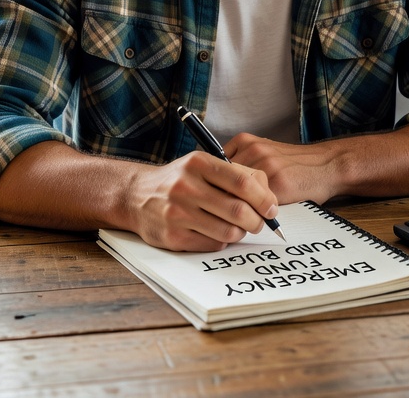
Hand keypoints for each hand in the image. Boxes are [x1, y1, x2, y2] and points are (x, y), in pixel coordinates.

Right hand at [129, 150, 280, 251]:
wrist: (135, 195)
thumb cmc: (180, 179)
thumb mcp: (203, 165)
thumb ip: (236, 174)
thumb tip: (269, 195)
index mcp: (199, 163)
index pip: (242, 181)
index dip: (264, 197)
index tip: (272, 208)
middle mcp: (187, 186)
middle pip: (238, 210)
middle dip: (257, 220)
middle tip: (261, 222)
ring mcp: (177, 213)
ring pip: (227, 231)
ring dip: (241, 233)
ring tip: (241, 228)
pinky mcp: (172, 236)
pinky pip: (212, 245)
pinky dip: (223, 242)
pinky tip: (219, 233)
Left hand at [224, 133, 345, 205]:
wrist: (326, 165)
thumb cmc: (293, 164)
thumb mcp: (264, 153)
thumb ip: (242, 163)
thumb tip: (213, 185)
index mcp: (245, 140)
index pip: (214, 167)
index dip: (213, 186)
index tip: (214, 197)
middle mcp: (252, 149)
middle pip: (221, 180)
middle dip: (222, 198)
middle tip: (224, 211)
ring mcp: (264, 165)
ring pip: (236, 193)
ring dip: (237, 208)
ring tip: (244, 215)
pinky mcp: (277, 182)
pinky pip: (254, 203)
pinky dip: (253, 213)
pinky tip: (259, 215)